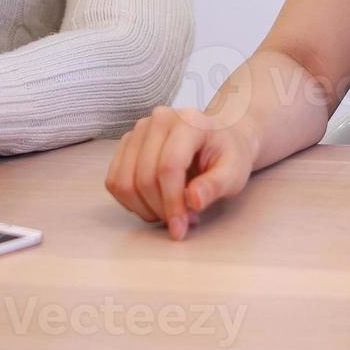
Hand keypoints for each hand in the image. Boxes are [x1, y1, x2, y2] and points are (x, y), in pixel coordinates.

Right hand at [105, 107, 258, 240]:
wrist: (222, 138)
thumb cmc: (229, 155)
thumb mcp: (234, 172)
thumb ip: (215, 186)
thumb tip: (193, 200)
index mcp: (188, 122)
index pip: (168, 167)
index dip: (171, 203)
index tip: (180, 229)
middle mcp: (158, 120)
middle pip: (144, 177)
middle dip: (160, 209)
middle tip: (182, 222)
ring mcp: (139, 130)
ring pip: (124, 181)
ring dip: (143, 208)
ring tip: (170, 213)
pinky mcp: (127, 144)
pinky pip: (114, 181)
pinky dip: (131, 202)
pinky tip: (154, 204)